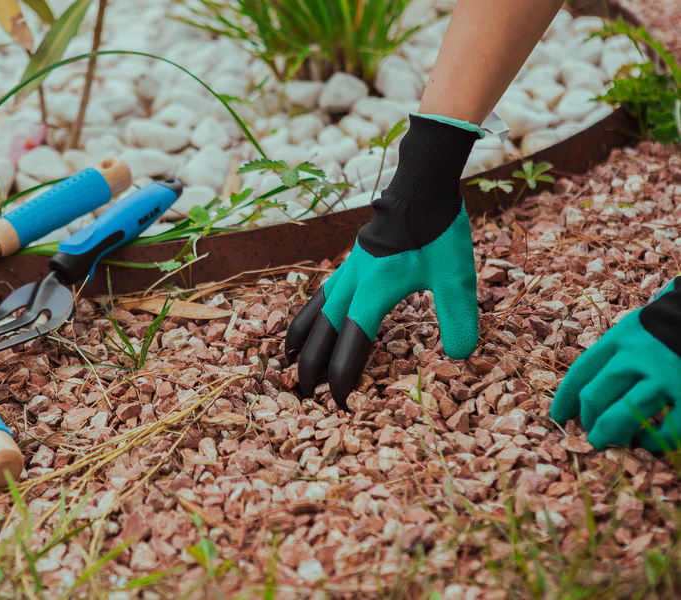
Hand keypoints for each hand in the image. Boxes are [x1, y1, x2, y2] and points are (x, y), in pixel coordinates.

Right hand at [283, 113, 485, 408]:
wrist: (422, 187)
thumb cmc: (439, 230)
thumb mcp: (457, 276)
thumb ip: (458, 317)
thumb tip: (461, 357)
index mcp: (375, 290)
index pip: (351, 340)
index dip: (343, 373)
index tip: (340, 401)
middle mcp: (354, 283)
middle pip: (322, 330)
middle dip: (311, 363)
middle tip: (305, 393)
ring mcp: (349, 271)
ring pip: (314, 309)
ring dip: (301, 337)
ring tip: (289, 358)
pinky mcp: (353, 262)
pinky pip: (322, 293)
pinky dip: (310, 312)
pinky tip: (313, 319)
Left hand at [551, 277, 680, 450]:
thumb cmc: (672, 325)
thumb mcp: (639, 328)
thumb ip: (618, 352)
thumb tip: (591, 391)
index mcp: (621, 337)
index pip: (581, 372)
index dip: (566, 398)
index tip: (560, 415)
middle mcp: (638, 356)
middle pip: (596, 396)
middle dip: (589, 420)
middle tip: (591, 433)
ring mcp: (665, 375)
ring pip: (624, 414)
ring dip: (611, 433)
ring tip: (608, 442)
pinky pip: (669, 427)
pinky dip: (655, 440)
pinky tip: (648, 441)